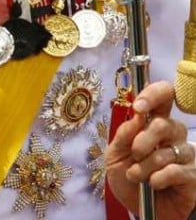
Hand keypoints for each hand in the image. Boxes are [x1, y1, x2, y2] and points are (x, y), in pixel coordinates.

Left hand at [105, 81, 195, 218]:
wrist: (139, 209)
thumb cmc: (127, 177)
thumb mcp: (115, 155)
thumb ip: (124, 134)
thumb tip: (137, 114)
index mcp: (152, 124)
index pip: (163, 96)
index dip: (154, 95)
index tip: (139, 107)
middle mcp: (172, 135)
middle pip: (164, 124)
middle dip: (143, 140)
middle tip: (134, 154)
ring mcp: (184, 154)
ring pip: (167, 151)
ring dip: (145, 166)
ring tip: (136, 176)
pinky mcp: (192, 174)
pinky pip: (176, 170)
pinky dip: (158, 178)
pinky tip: (153, 184)